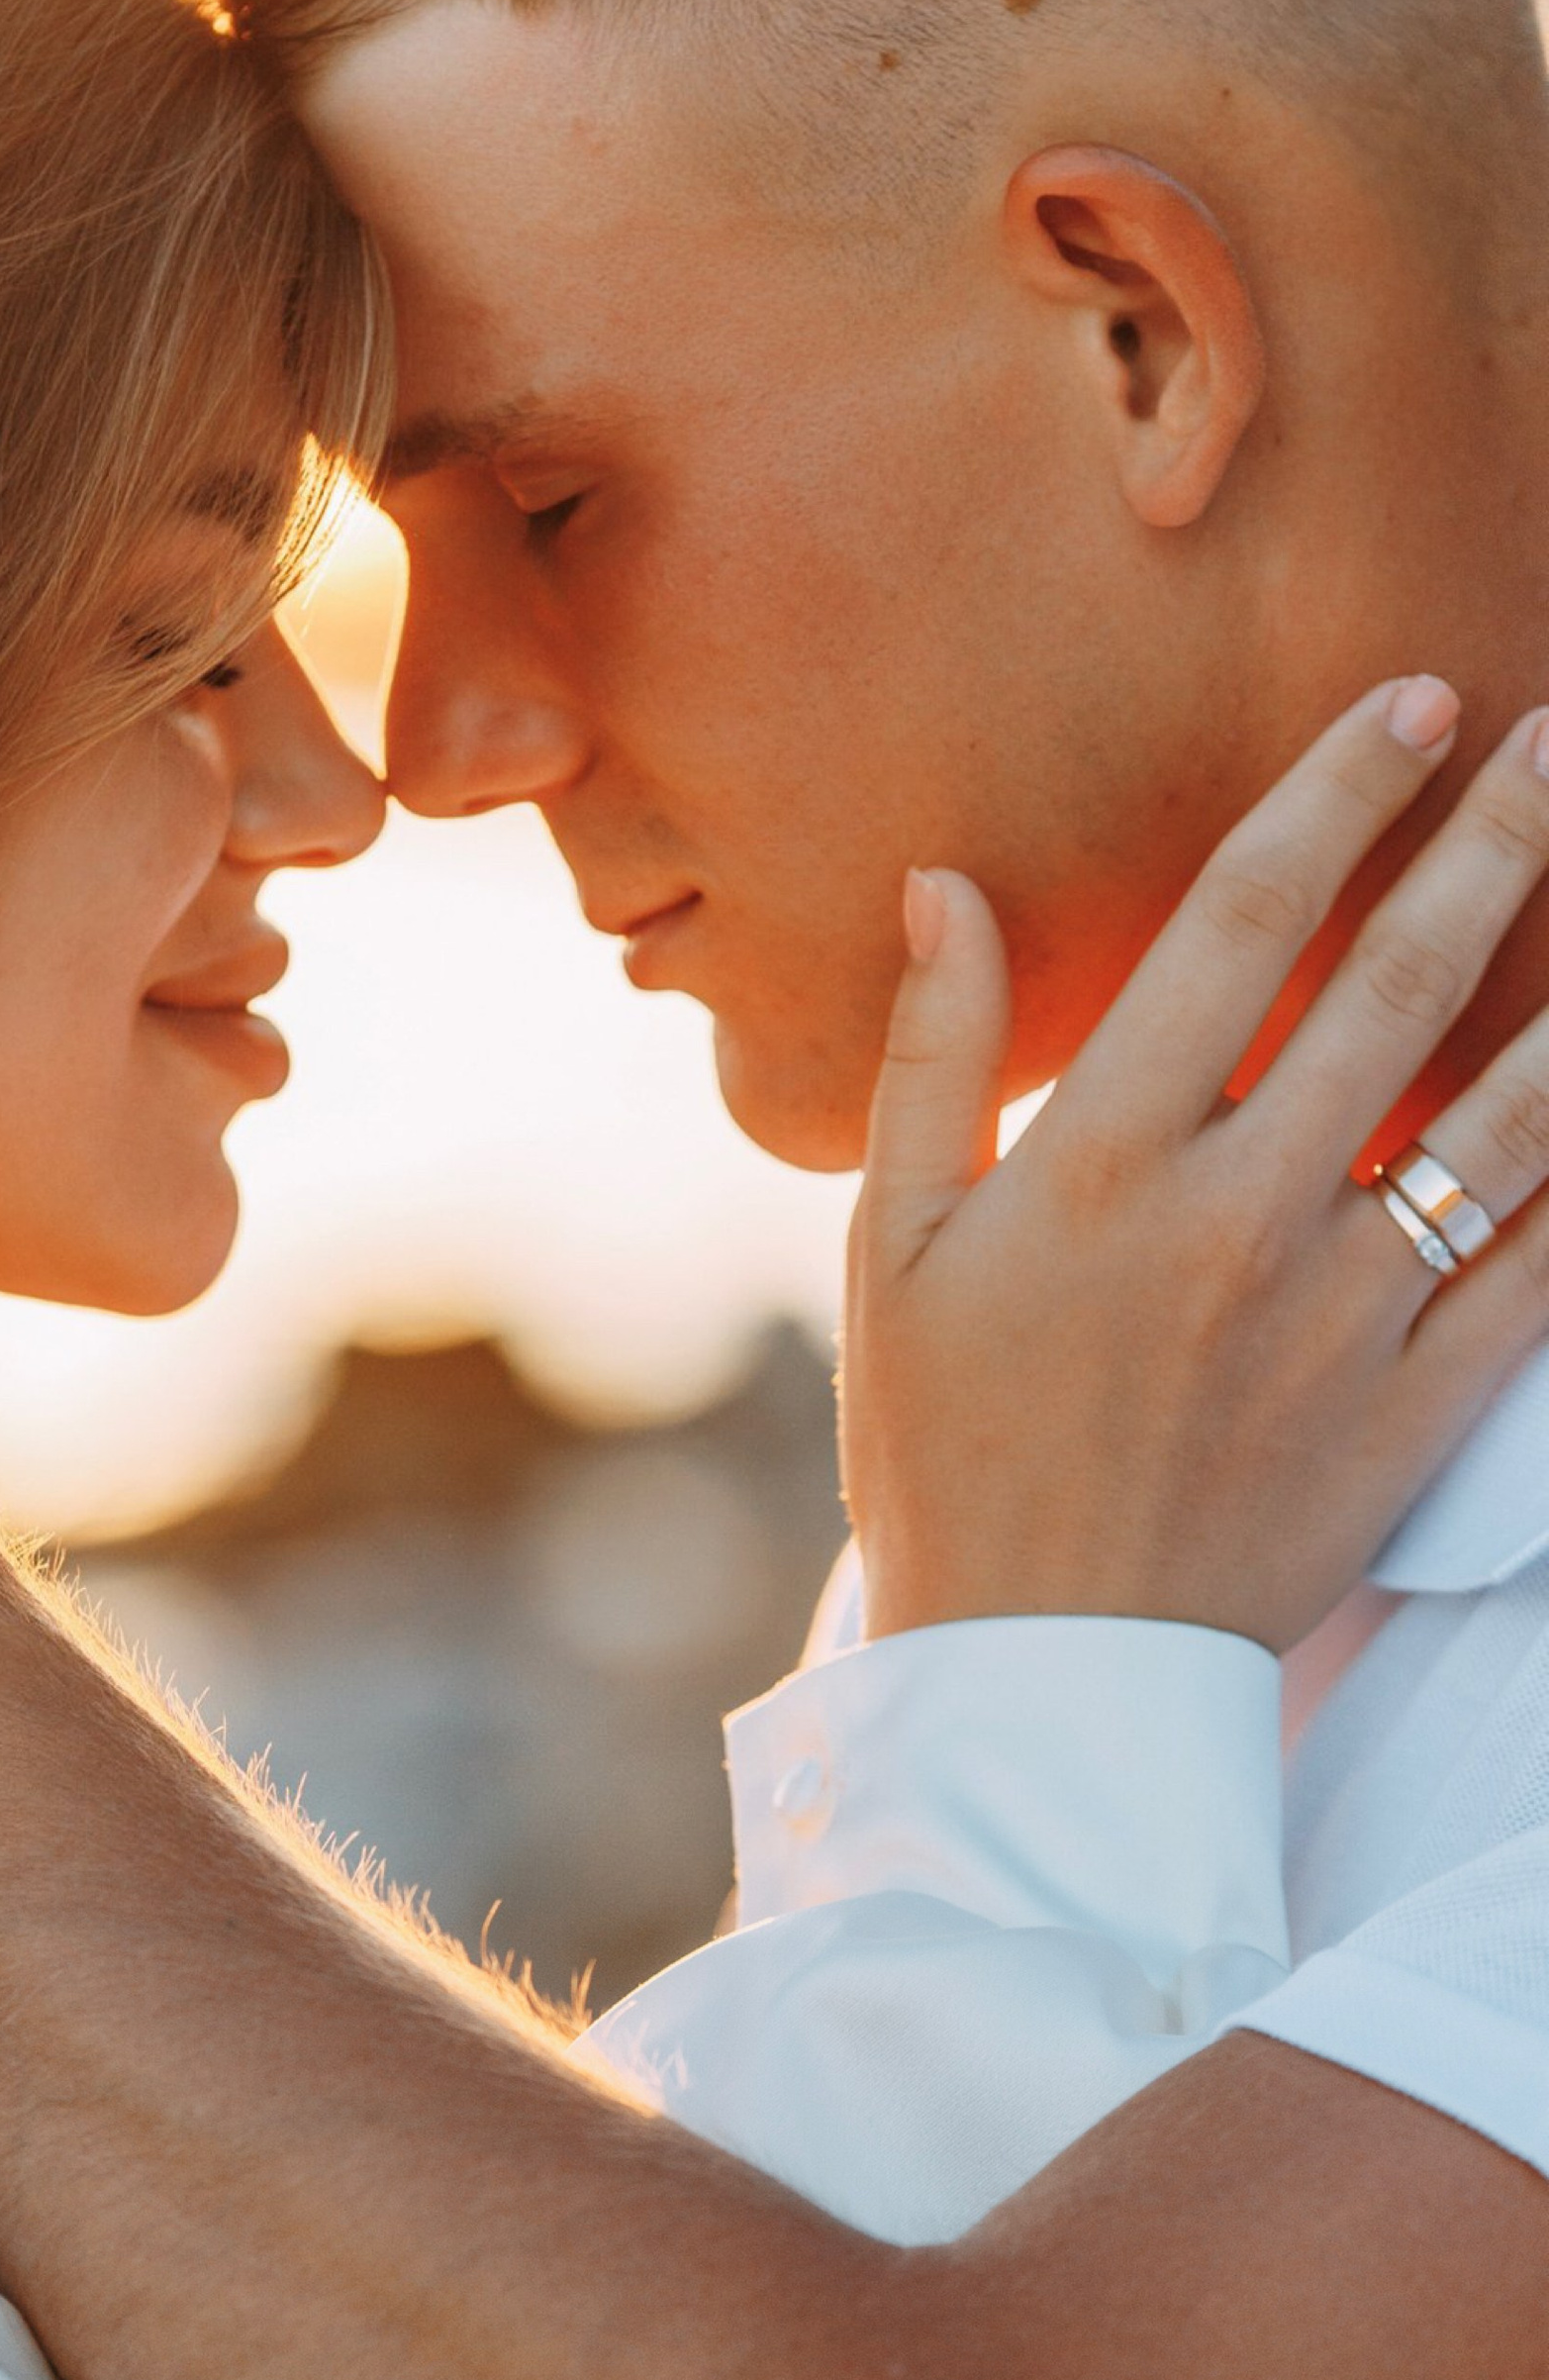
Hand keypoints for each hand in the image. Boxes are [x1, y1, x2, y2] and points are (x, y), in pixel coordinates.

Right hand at [848, 680, 1548, 1649]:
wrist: (1041, 1675)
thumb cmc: (946, 1445)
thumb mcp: (894, 1245)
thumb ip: (935, 1055)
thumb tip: (946, 882)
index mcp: (1101, 1159)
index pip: (1241, 925)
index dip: (1336, 797)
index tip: (1412, 704)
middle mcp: (1236, 1214)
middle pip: (1395, 986)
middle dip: (1493, 840)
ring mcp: (1342, 1313)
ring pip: (1503, 1116)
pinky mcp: (1418, 1407)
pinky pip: (1540, 1270)